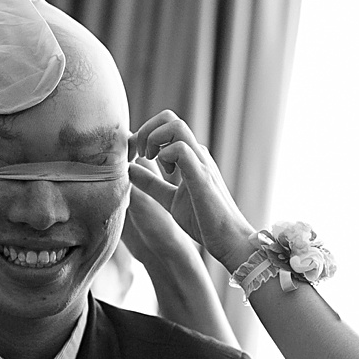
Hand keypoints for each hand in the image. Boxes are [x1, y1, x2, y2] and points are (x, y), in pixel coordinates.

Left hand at [129, 111, 257, 271]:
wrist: (229, 240)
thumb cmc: (204, 221)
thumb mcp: (170, 199)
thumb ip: (151, 184)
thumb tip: (130, 169)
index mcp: (191, 156)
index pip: (165, 126)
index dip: (144, 135)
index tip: (134, 156)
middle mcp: (196, 153)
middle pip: (169, 118)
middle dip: (146, 130)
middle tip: (140, 155)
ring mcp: (201, 162)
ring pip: (175, 126)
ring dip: (154, 139)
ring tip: (151, 161)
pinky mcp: (201, 176)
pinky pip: (180, 150)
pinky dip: (165, 156)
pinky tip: (167, 174)